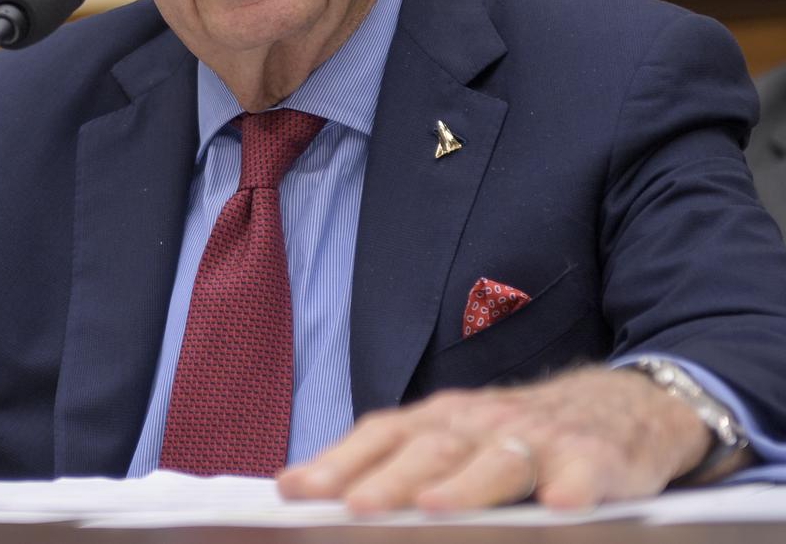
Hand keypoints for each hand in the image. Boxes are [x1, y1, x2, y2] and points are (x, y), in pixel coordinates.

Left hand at [277, 367, 722, 511]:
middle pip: (431, 449)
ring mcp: (540, 438)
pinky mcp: (595, 457)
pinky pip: (583, 471)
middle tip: (354, 508)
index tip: (294, 490)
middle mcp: (483, 422)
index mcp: (441, 419)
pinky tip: (560, 505)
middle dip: (389, 480)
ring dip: (465, 485)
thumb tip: (310, 492)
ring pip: (499, 461)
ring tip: (432, 509)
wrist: (620, 404)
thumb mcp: (455, 439)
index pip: (381, 437)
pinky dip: (571, 486)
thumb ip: (394, 463)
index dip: (337, 462)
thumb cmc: (516, 435)